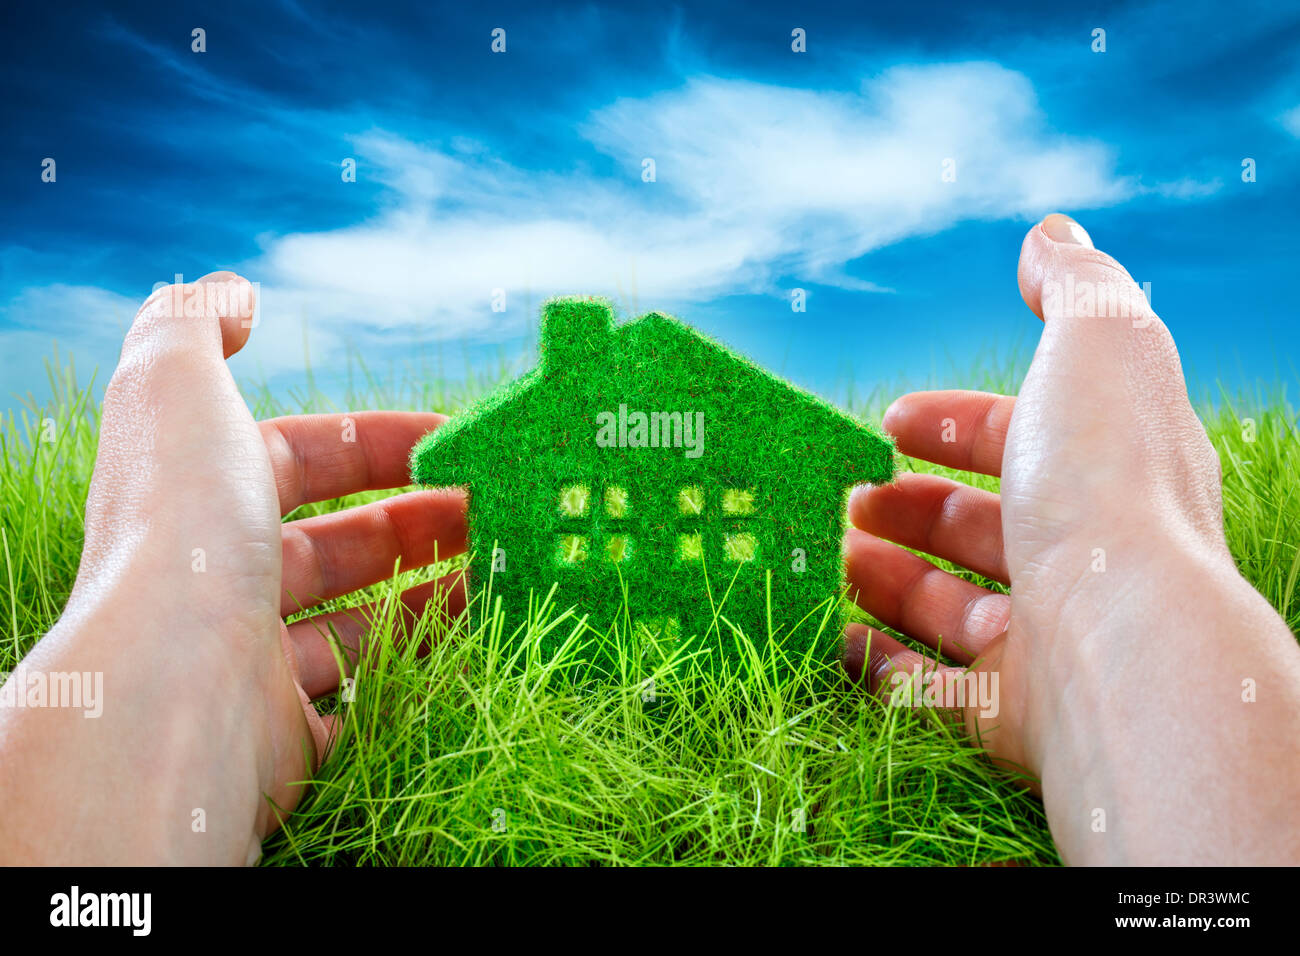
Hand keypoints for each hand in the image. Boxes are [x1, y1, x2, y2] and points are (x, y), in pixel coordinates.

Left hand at [0, 273, 465, 863]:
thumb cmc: (185, 529)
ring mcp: (254, 659)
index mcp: (205, 494)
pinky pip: (364, 694)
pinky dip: (417, 667)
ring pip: (360, 617)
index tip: (463, 439)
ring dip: (434, 589)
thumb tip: (238, 293)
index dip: (386, 440)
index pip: (306, 455)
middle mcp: (225, 576)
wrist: (169, 691)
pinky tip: (471, 639)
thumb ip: (196, 322)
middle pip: (342, 539)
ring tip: (504, 570)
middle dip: (425, 517)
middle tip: (499, 509)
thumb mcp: (174, 387)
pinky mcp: (284, 733)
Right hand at [843, 214, 1299, 863]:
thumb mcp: (1098, 345)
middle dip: (906, 505)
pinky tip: (834, 631)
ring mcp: (1049, 643)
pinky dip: (879, 661)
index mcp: (1106, 473)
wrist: (1120, 645)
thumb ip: (1074, 284)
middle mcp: (1084, 559)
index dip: (955, 423)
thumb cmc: (1105, 485)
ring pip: (949, 606)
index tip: (888, 420)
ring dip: (882, 576)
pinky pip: (931, 689)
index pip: (1025, 440)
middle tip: (844, 497)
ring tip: (825, 554)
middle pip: (980, 527)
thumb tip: (1052, 233)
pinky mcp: (1012, 715)